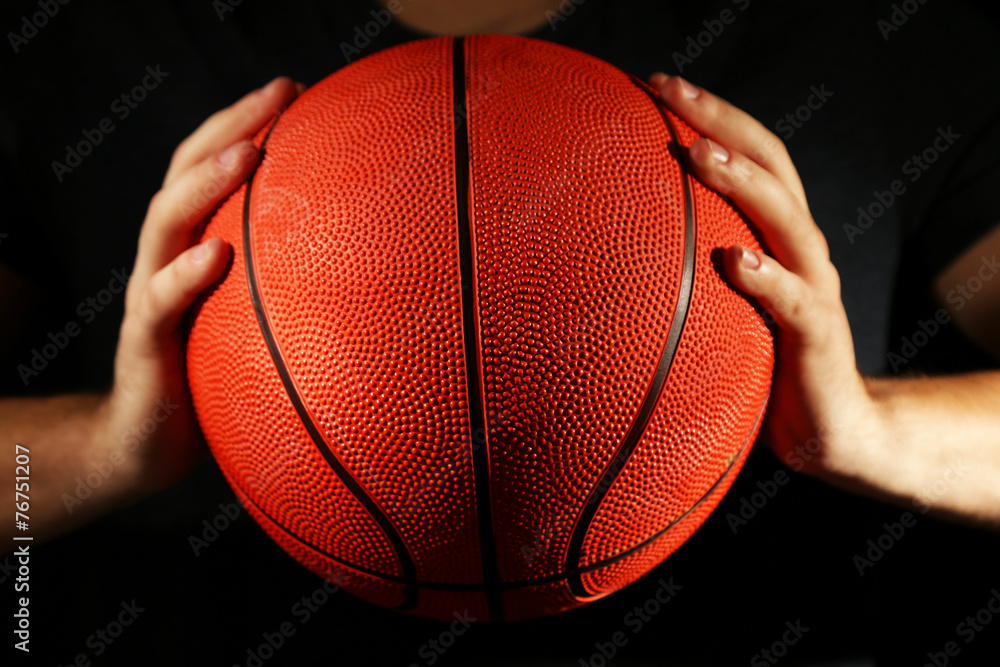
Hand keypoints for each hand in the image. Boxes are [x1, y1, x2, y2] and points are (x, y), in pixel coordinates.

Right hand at [97, 77, 300, 499]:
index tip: (301, 89)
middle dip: (233, 125)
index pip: (215, 166)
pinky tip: (215, 256)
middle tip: (280, 92)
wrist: (150, 442)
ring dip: (205, 183)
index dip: (249, 122)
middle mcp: (170, 257)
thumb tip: (379, 273)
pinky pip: (160, 302)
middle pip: (188, 172)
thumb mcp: (257, 320)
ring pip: (166, 222)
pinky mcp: (144, 342)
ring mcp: (152, 294)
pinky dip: (185, 276)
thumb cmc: (214, 374)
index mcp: (196, 243)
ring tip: (247, 153)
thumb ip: (291, 287)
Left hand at [649, 73, 884, 481]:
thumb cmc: (766, 363)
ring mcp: (815, 289)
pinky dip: (768, 278)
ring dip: (744, 183)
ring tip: (700, 153)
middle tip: (669, 90)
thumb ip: (690, 274)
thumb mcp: (722, 308)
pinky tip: (736, 261)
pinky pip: (797, 304)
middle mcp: (802, 250)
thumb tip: (609, 257)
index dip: (711, 115)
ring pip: (788, 220)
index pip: (750, 157)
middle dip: (721, 121)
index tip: (655, 84)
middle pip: (772, 165)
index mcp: (777, 236)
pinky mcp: (819, 338)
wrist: (832, 431)